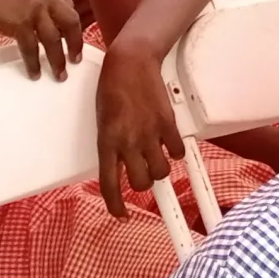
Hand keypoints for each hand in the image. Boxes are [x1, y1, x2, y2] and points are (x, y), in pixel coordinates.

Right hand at [0, 0, 83, 79]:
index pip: (67, 5)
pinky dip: (34, 63)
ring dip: (57, 59)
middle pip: (70, 21)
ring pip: (54, 39)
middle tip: (75, 58)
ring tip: (60, 74)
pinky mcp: (19, 23)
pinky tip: (34, 73)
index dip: (71, 24)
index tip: (72, 37)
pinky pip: (32, 48)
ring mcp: (33, 7)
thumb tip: (43, 20)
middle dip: (75, 42)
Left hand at [94, 45, 184, 217]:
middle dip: (143, 183)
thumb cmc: (112, 88)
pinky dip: (175, 152)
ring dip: (159, 169)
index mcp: (106, 142)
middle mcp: (128, 142)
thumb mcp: (103, 121)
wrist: (129, 63)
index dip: (115, 205)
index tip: (121, 214)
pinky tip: (169, 144)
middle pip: (141, 183)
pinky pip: (176, 151)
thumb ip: (112, 144)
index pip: (109, 184)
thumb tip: (122, 163)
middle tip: (143, 173)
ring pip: (161, 172)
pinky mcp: (167, 124)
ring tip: (156, 158)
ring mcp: (149, 134)